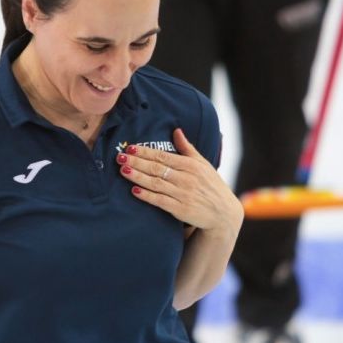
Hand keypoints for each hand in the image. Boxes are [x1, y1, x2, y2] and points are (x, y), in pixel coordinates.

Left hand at [116, 128, 243, 237]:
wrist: (223, 212)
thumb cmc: (211, 185)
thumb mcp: (203, 164)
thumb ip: (187, 148)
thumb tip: (176, 130)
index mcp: (191, 165)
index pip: (163, 156)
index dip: (145, 152)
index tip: (130, 148)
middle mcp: (187, 178)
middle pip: (156, 168)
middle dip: (137, 162)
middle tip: (119, 157)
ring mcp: (183, 194)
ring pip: (156, 183)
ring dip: (138, 176)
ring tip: (123, 171)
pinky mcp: (181, 209)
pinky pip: (160, 201)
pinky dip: (147, 195)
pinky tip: (135, 190)